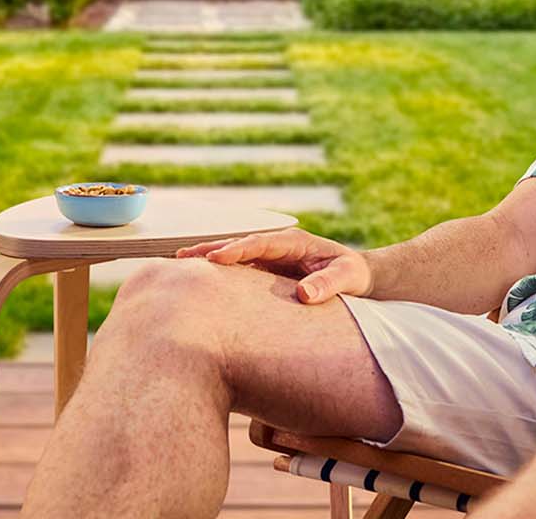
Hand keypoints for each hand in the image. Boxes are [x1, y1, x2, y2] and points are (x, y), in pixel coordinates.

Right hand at [175, 228, 370, 304]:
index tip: (216, 259)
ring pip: (233, 257)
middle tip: (181, 258)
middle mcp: (276, 246)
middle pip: (238, 245)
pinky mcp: (265, 272)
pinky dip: (218, 275)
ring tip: (178, 266)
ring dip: (208, 260)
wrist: (357, 278)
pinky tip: (198, 283)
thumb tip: (304, 294)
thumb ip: (329, 284)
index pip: (259, 243)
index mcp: (292, 242)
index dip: (237, 250)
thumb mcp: (348, 278)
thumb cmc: (353, 275)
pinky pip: (238, 272)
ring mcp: (268, 259)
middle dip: (210, 250)